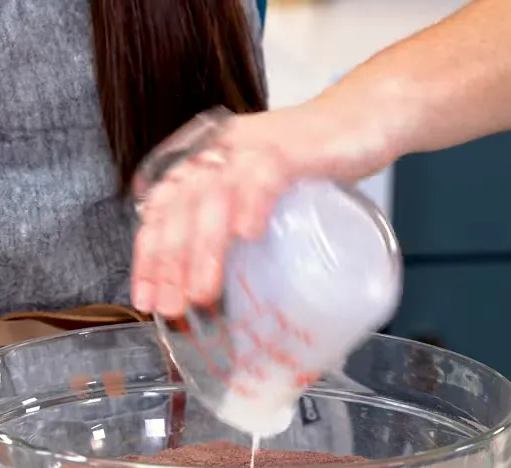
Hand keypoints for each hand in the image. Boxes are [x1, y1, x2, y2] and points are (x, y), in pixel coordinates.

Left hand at [130, 100, 395, 317]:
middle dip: (169, 263)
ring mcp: (252, 147)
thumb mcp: (258, 192)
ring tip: (202, 293)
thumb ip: (232, 223)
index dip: (148, 256)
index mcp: (206, 159)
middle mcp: (220, 149)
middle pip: (179, 206)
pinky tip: (248, 237)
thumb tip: (207, 285)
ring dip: (203, 250)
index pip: (161, 209)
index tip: (146, 300)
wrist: (364, 118)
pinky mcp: (290, 149)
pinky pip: (262, 175)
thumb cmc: (313, 163)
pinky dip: (251, 205)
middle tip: (169, 307)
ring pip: (214, 197)